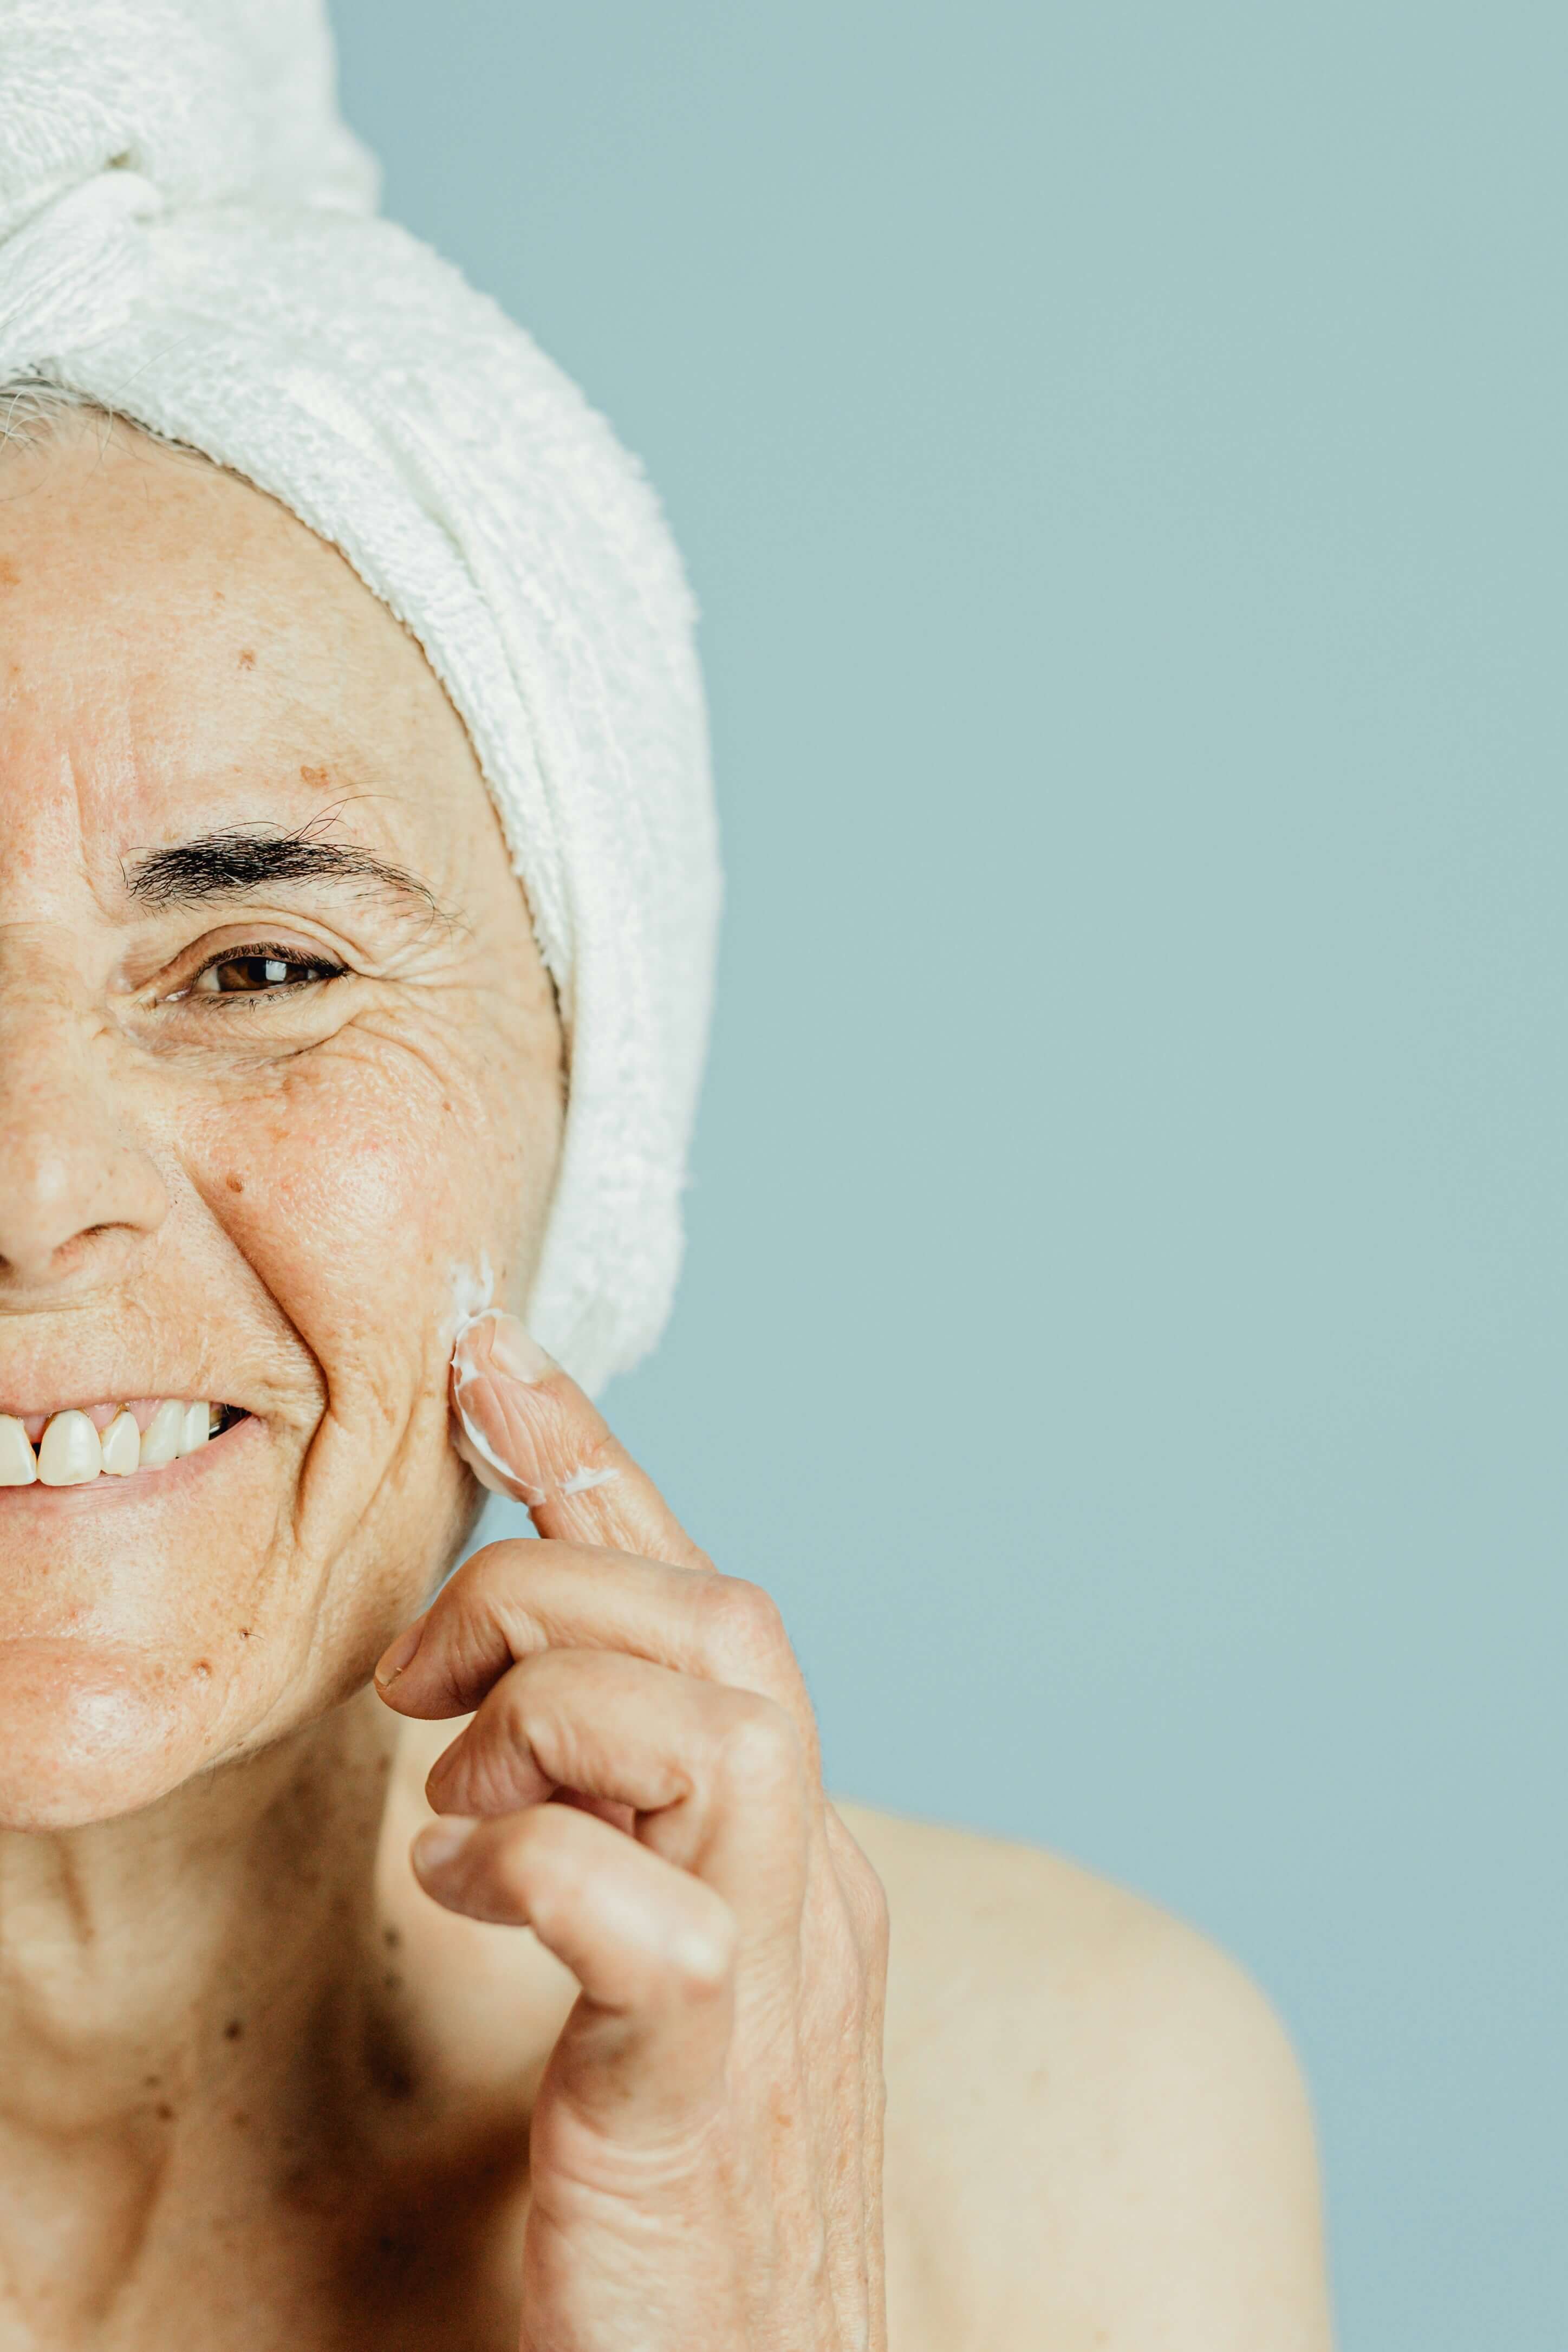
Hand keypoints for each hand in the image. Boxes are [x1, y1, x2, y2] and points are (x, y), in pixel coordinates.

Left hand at [374, 1313, 888, 2351]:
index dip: (599, 1460)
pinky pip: (652, 1916)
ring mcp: (778, 1973)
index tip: (495, 1358)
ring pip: (707, 1719)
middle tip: (423, 1685)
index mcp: (794, 1835)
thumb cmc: (693, 2181)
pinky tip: (473, 1902)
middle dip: (546, 1592)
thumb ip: (621, 1821)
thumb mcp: (655, 1955)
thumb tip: (513, 1716)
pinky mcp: (708, 2086)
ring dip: (545, 1721)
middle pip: (720, 1619)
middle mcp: (812, 1874)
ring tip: (461, 1805)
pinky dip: (539, 1871)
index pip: (708, 1592)